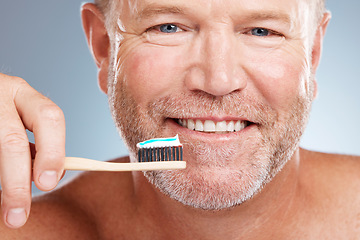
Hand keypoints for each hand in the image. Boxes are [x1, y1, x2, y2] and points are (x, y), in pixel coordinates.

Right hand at [0, 73, 65, 227]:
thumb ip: (39, 143)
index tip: (48, 184)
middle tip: (18, 216)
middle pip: (12, 141)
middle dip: (17, 182)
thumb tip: (50, 177)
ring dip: (4, 181)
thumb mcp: (20, 118)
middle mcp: (0, 94)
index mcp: (22, 94)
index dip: (52, 152)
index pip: (49, 118)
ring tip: (6, 207)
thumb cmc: (2, 116)